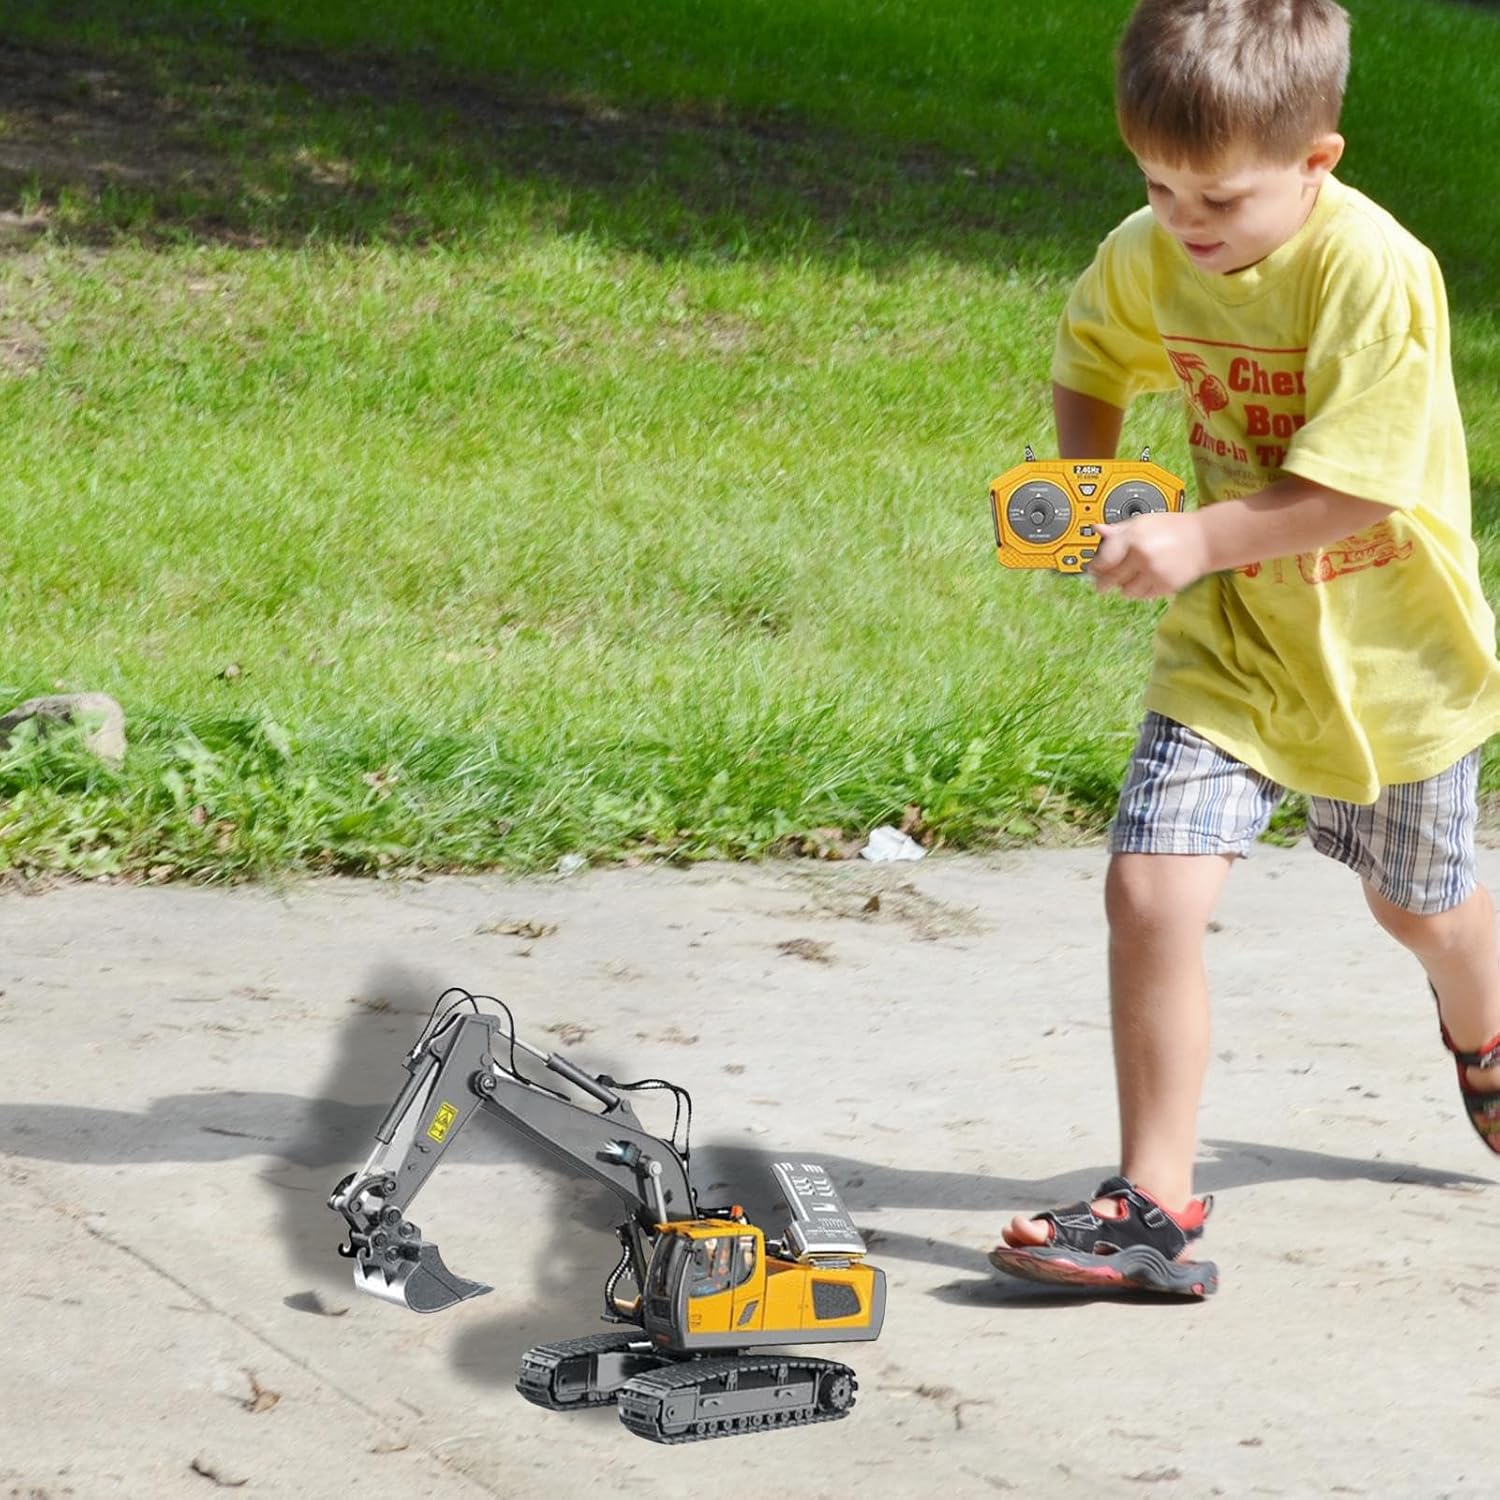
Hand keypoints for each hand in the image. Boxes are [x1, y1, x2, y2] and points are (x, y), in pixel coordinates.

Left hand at [1086, 512, 1210, 598]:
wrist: (1204, 540)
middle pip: (1110, 579)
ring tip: (1129, 577)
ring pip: (1125, 591)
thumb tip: (1097, 530)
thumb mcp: (1143, 522)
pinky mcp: (1164, 586)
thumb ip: (1118, 529)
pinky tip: (1144, 580)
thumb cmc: (1173, 528)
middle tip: (1101, 582)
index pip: (1103, 560)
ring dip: (1123, 587)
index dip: (1095, 567)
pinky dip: (1139, 591)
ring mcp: (1153, 573)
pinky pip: (1142, 596)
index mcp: (1133, 538)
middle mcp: (1141, 557)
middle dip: (1103, 582)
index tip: (1093, 568)